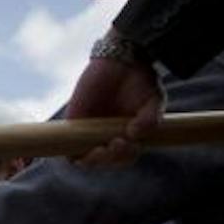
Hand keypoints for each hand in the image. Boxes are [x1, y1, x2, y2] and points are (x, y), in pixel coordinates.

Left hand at [63, 48, 164, 165]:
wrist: (121, 61)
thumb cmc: (140, 81)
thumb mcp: (154, 100)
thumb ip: (150, 118)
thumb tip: (134, 135)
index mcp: (127, 136)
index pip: (125, 158)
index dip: (125, 157)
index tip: (129, 144)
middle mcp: (108, 137)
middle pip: (106, 161)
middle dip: (111, 158)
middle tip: (117, 143)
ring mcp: (90, 132)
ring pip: (87, 160)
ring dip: (94, 161)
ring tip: (101, 149)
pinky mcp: (74, 124)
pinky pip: (69, 149)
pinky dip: (75, 156)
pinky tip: (84, 151)